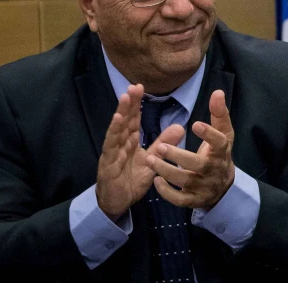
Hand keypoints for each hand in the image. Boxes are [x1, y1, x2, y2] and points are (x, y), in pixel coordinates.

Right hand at [95, 84, 183, 220]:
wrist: (118, 203)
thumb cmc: (131, 180)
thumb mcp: (152, 161)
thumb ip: (163, 144)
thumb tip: (179, 126)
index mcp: (130, 142)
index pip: (133, 120)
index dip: (137, 105)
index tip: (141, 87)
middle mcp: (120, 144)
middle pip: (125, 121)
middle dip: (129, 103)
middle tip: (134, 86)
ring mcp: (112, 153)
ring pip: (117, 130)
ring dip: (121, 113)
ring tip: (125, 97)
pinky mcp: (107, 163)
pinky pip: (111, 146)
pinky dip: (113, 132)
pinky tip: (117, 119)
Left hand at [147, 90, 235, 209]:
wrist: (223, 186)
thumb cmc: (218, 153)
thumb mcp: (223, 133)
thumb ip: (219, 114)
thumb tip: (217, 92)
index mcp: (222, 151)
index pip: (219, 143)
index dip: (208, 135)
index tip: (194, 124)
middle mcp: (215, 170)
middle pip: (199, 165)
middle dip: (179, 157)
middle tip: (160, 147)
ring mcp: (205, 187)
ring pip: (186, 181)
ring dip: (167, 171)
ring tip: (149, 159)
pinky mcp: (195, 200)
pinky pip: (180, 199)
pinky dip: (167, 192)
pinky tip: (155, 180)